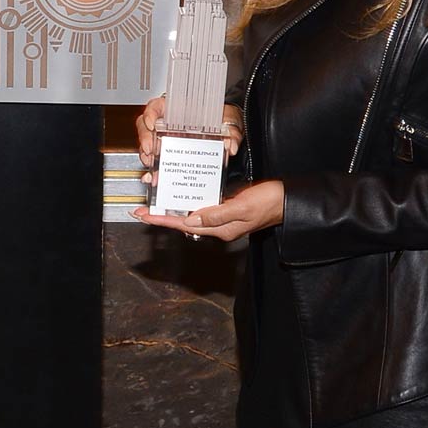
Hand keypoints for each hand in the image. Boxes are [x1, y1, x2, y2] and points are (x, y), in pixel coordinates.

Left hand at [133, 178, 283, 239]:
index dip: (162, 219)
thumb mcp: (243, 207)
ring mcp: (222, 218)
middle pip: (182, 221)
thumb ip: (217, 214)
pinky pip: (201, 209)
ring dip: (171, 211)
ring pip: (190, 215)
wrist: (286, 200)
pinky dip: (187, 203)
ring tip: (154, 205)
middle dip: (161, 216)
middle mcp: (218, 226)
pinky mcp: (226, 209)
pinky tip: (180, 199)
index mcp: (221, 228)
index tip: (144, 216)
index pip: (184, 224)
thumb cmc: (269, 202)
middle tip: (140, 211)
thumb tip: (191, 219)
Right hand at [136, 99, 243, 168]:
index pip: (157, 106)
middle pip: (146, 127)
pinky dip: (153, 170)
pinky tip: (154, 177)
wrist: (227, 133)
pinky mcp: (170, 156)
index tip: (151, 123)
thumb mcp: (229, 120)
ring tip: (152, 166)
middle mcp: (169, 125)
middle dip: (145, 140)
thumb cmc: (223, 120)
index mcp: (179, 110)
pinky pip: (156, 162)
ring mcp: (167, 141)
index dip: (150, 113)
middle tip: (150, 151)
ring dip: (147, 157)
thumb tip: (230, 144)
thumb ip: (232, 131)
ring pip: (148, 146)